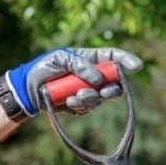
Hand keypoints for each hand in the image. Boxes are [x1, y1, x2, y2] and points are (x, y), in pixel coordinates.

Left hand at [3, 47, 142, 117]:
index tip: (137, 66)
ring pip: (102, 97)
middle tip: (103, 92)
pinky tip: (68, 102)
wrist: (28, 90)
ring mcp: (88, 91)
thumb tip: (98, 79)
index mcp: (89, 59)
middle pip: (114, 82)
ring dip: (91, 98)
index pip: (112, 57)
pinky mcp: (81, 105)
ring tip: (73, 97)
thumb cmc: (44, 68)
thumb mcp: (60, 59)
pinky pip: (89, 108)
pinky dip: (81, 106)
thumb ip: (79, 65)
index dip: (126, 60)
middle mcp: (93, 75)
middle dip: (111, 88)